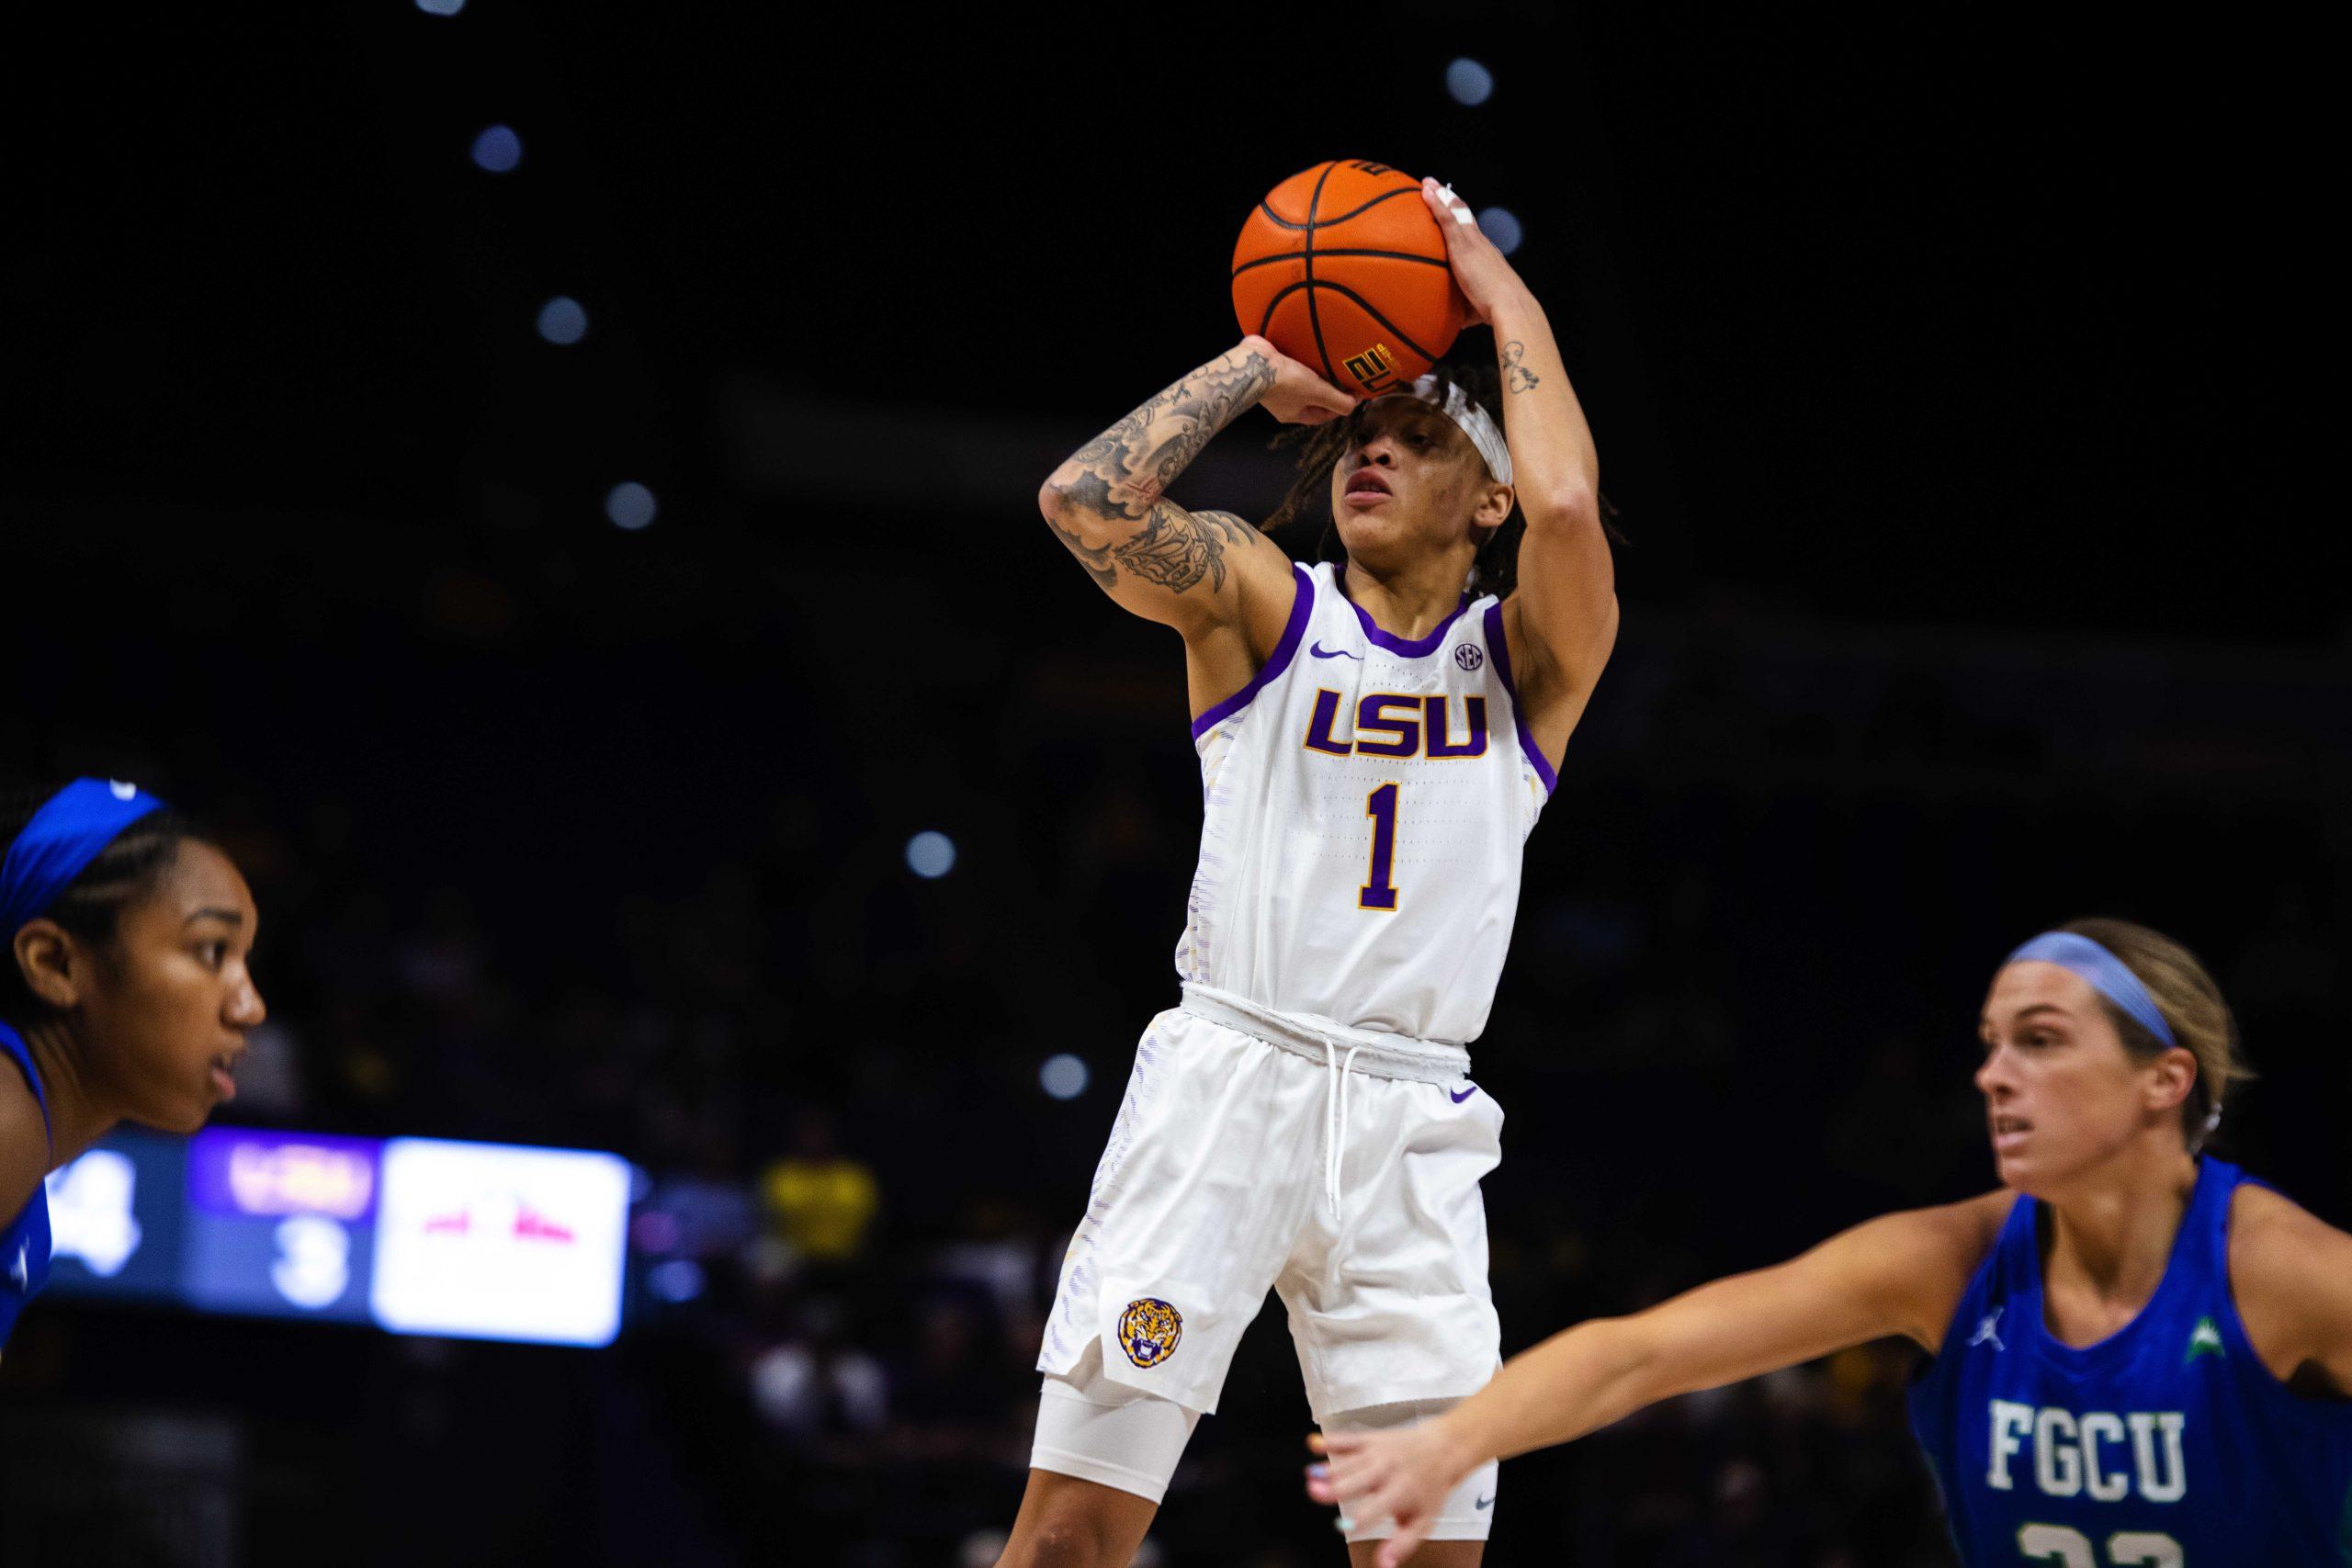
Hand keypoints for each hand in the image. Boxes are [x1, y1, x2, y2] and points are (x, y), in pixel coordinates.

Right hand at [1237, 334, 1358, 425]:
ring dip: (1316, 375)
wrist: (1255, 361)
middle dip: (1328, 391)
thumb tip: (1354, 406)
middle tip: (1344, 378)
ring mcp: (1276, 385)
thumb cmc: (1286, 382)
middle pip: (1313, 399)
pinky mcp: (1272, 368)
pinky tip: (1312, 354)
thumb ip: (1338, 401)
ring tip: (1330, 364)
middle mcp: (1284, 403)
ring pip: (1302, 383)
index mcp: (1294, 414)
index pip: (1323, 416)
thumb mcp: (1317, 393)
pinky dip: (1304, 363)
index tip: (1353, 394)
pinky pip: (1293, 368)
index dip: (1339, 406)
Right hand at [1304, 1420, 1477, 1567]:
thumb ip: (1402, 1545)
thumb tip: (1383, 1566)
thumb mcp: (1423, 1522)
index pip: (1376, 1509)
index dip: (1360, 1519)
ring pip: (1349, 1462)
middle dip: (1336, 1487)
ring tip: (1311, 1475)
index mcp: (1400, 1493)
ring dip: (1329, 1468)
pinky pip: (1349, 1439)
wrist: (1443, 1450)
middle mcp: (1386, 1471)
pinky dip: (1331, 1441)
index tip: (1344, 1527)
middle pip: (1357, 1481)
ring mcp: (1377, 1453)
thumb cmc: (1430, 1489)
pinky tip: (1315, 1444)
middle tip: (1315, 1492)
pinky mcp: (1370, 1439)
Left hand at [1420, 178, 1529, 328]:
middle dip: (1451, 202)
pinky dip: (1436, 203)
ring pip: (1456, 212)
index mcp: (1485, 257)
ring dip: (1441, 196)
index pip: (1471, 235)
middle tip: (1438, 189)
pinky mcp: (1464, 243)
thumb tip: (1457, 321)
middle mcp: (1481, 244)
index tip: (1452, 212)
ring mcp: (1473, 241)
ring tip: (1427, 184)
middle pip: (1465, 217)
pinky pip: (1448, 218)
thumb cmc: (1495, 311)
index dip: (1462, 222)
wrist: (1508, 305)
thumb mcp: (1477, 308)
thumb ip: (1467, 310)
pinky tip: (1426, 191)